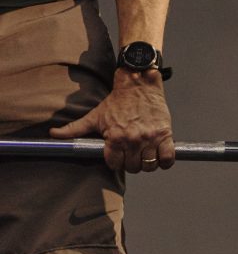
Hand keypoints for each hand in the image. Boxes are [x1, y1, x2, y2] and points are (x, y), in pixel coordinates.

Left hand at [50, 71, 173, 172]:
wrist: (139, 86)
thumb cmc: (117, 102)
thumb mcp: (94, 116)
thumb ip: (74, 128)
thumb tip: (53, 134)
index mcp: (115, 137)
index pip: (115, 164)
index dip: (116, 162)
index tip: (119, 157)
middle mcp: (133, 139)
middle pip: (133, 167)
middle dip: (131, 164)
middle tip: (132, 156)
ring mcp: (150, 138)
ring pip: (149, 165)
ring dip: (147, 164)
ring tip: (145, 157)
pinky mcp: (165, 134)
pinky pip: (168, 158)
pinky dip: (165, 162)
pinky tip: (160, 157)